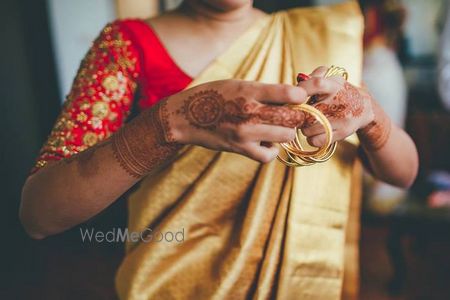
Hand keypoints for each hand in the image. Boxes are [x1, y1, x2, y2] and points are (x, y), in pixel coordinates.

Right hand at [160, 80, 307, 162]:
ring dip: (285, 133)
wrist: (185, 116)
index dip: (301, 96)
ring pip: (285, 136)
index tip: (299, 98)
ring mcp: (245, 132)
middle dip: (296, 117)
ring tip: (275, 127)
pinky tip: (265, 142)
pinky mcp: (240, 148)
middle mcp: (249, 111)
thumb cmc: (214, 96)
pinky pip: (268, 154)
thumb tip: (293, 97)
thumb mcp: (238, 84)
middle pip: (292, 118)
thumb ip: (263, 92)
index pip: (288, 93)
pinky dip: (271, 150)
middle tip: (290, 115)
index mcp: (249, 90)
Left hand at [298, 66, 374, 146]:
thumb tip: (298, 86)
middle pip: (306, 112)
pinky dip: (310, 138)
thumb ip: (314, 76)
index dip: (302, 90)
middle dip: (299, 114)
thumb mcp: (331, 78)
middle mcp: (339, 102)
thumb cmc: (340, 91)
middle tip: (302, 112)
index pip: (316, 84)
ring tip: (310, 121)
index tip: (296, 97)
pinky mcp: (341, 133)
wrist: (363, 108)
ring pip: (307, 129)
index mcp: (334, 85)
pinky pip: (314, 140)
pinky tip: (315, 131)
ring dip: (304, 127)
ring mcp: (341, 119)